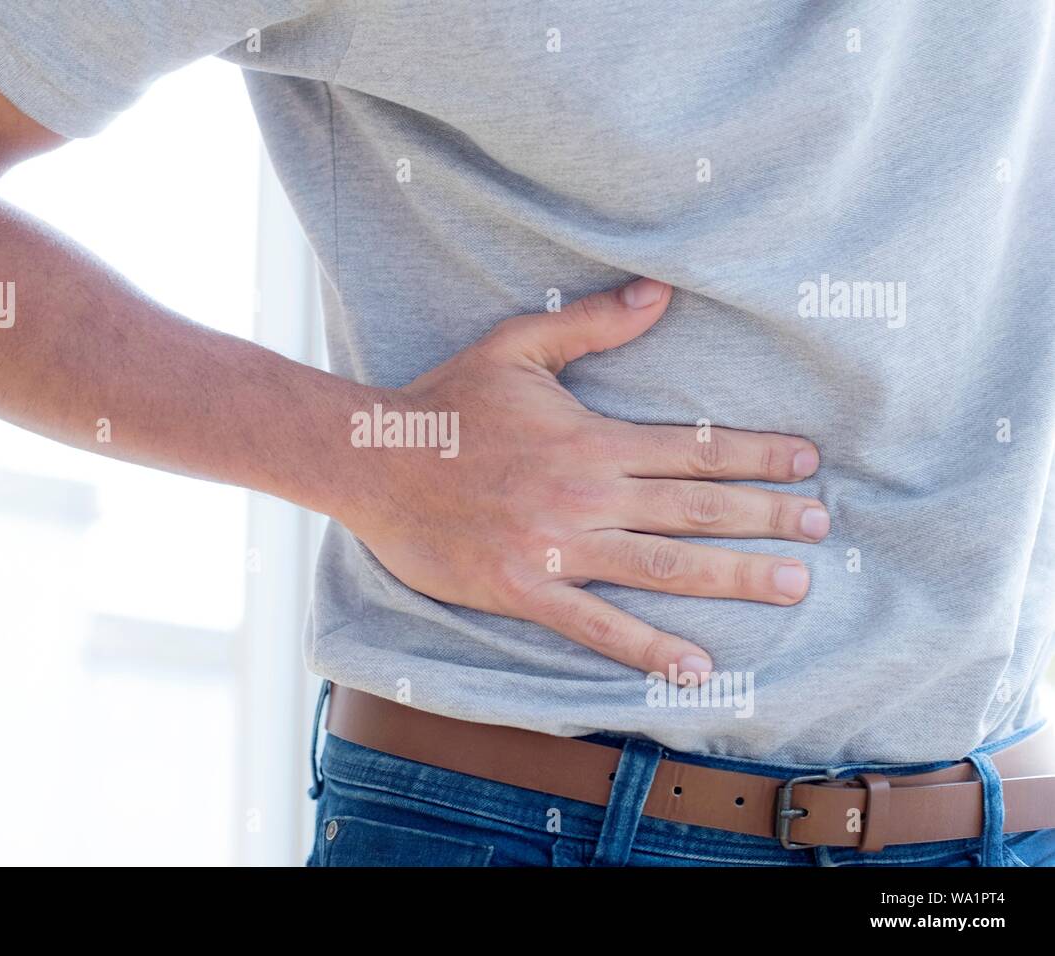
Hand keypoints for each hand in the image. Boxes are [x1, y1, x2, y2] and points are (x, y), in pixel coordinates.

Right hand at [341, 278, 826, 683]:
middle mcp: (587, 494)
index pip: (694, 448)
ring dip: (732, 575)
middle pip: (695, 508)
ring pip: (663, 566)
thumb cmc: (445, 402)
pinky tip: (697, 666)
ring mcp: (558, 547)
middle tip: (819, 530)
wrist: (373, 460)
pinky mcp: (523, 591)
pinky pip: (598, 627)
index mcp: (591, 438)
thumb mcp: (516, 345)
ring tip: (791, 585)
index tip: (806, 463)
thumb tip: (661, 292)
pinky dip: (649, 648)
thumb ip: (594, 323)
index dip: (756, 454)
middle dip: (765, 517)